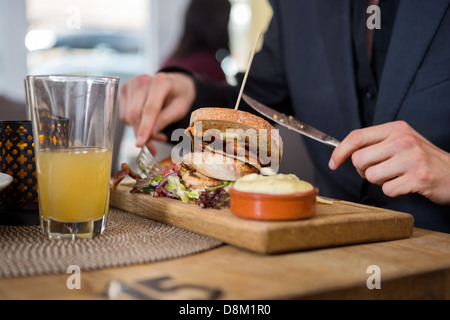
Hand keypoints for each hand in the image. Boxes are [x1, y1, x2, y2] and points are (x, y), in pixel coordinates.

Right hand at [119, 72, 195, 153]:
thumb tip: (150, 134)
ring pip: (127, 117)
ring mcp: (131, 84)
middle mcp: (143, 80)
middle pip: (135, 114)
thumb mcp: (180, 109)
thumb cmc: (178, 97)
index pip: (149, 109)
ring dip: (138, 130)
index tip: (140, 144)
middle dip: (142, 133)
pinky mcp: (124, 90)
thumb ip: (165, 120)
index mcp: (161, 82)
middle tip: (154, 145)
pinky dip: (133, 123)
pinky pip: (124, 115)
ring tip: (154, 130)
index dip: (145, 128)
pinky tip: (145, 120)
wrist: (174, 84)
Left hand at [329, 121, 449, 205]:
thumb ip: (376, 144)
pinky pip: (387, 190)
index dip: (339, 151)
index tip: (333, 163)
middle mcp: (403, 140)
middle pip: (359, 159)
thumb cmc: (423, 160)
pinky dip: (394, 192)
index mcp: (396, 129)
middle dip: (364, 171)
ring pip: (371, 176)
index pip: (357, 136)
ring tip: (397, 177)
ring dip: (380, 182)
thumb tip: (344, 152)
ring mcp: (412, 158)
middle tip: (380, 172)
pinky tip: (406, 186)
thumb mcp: (401, 143)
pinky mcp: (418, 177)